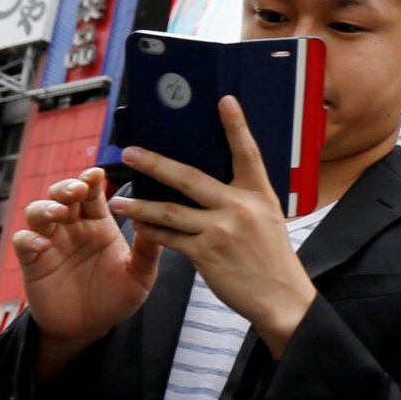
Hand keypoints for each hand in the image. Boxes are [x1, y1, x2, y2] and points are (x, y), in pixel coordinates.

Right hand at [14, 164, 159, 375]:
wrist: (88, 329)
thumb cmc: (115, 298)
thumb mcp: (139, 276)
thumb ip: (147, 250)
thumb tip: (156, 220)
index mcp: (98, 224)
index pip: (92, 193)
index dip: (91, 180)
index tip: (97, 173)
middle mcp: (72, 227)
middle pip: (62, 194)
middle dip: (67, 187)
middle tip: (78, 190)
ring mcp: (51, 242)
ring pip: (38, 211)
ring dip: (46, 207)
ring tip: (59, 213)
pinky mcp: (33, 261)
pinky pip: (23, 241)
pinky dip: (29, 238)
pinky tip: (42, 244)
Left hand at [110, 98, 317, 357]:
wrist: (282, 298)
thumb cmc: (272, 258)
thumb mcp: (267, 219)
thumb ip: (241, 199)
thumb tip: (207, 184)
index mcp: (259, 194)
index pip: (247, 153)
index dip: (236, 126)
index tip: (224, 101)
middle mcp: (240, 208)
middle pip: (189, 178)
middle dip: (155, 164)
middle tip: (130, 153)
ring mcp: (221, 231)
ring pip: (169, 211)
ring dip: (140, 204)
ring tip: (119, 199)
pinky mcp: (206, 254)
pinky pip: (170, 238)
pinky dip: (152, 231)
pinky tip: (138, 226)